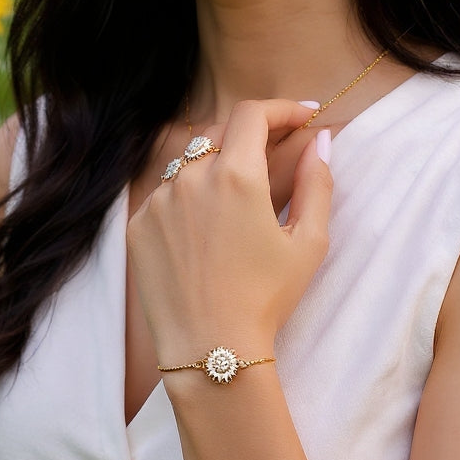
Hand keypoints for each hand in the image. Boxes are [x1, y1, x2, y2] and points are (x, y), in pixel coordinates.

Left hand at [127, 99, 332, 361]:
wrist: (210, 350)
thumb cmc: (267, 298)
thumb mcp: (308, 242)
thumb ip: (318, 182)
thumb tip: (322, 141)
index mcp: (237, 174)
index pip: (253, 114)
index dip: (281, 108)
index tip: (303, 116)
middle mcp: (191, 177)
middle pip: (221, 132)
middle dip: (250, 136)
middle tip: (276, 153)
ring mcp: (158, 200)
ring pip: (190, 163)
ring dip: (216, 167)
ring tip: (237, 200)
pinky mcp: (138, 224)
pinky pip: (165, 195)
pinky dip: (187, 199)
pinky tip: (205, 232)